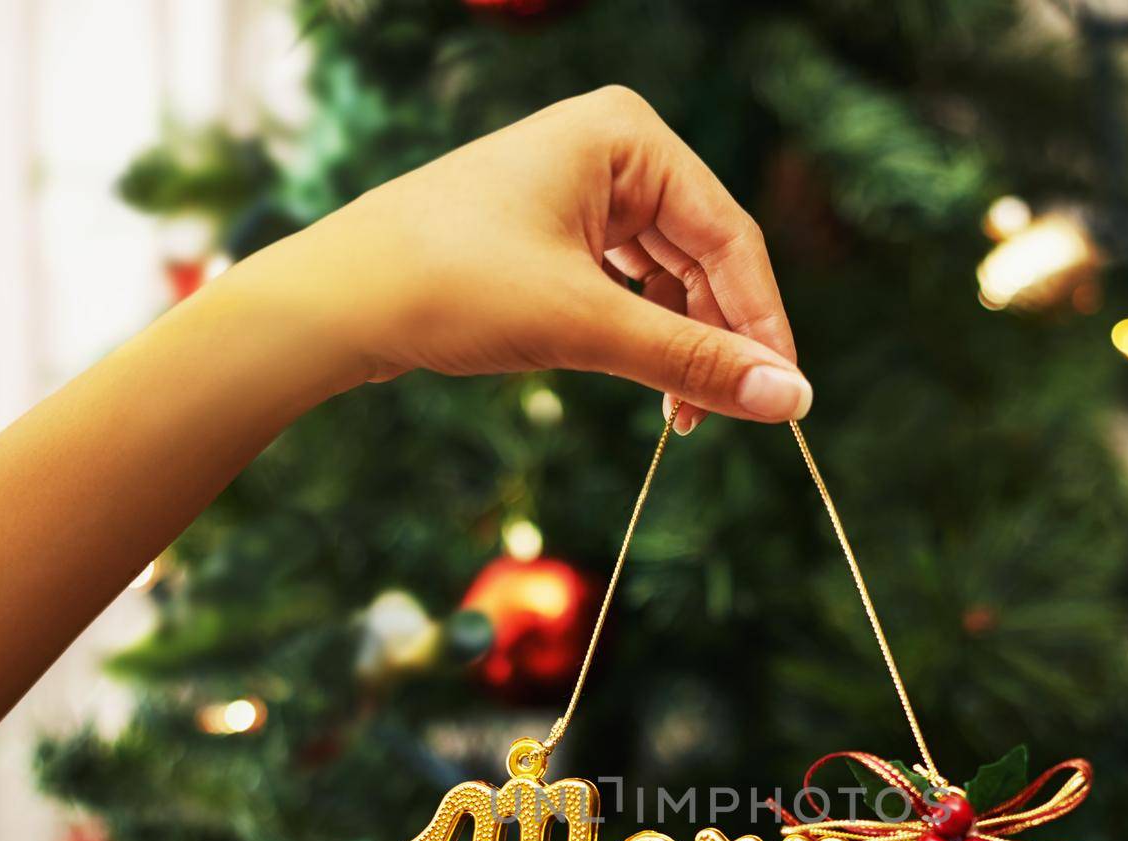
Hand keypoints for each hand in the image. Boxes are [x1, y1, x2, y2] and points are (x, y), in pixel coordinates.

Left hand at [253, 85, 808, 433]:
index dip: (762, 324)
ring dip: (683, 348)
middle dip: (720, 340)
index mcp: (627, 136)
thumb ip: (693, 362)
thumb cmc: (451, 285)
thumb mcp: (586, 327)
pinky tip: (653, 390)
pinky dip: (645, 341)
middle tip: (736, 417)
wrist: (337, 299)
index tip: (786, 399)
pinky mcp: (554, 235)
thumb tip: (790, 400)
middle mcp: (610, 150)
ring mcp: (581, 192)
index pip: (730, 238)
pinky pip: (629, 290)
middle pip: (704, 258)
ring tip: (685, 418)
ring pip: (668, 280)